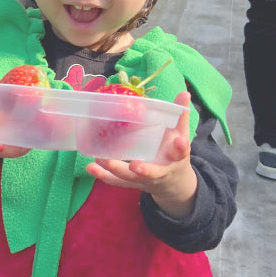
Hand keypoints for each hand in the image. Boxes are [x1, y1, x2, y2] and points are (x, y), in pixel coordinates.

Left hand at [85, 91, 197, 218]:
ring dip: (115, 170)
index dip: (180, 147)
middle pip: (151, 173)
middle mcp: (160, 172)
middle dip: (142, 170)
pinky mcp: (131, 182)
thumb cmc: (173, 153)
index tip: (179, 141)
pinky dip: (103, 175)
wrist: (172, 183)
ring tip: (101, 159)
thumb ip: (180, 116)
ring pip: (130, 178)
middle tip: (133, 164)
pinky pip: (116, 181)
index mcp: (175, 158)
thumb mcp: (180, 136)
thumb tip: (184, 93)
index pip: (180, 152)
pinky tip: (91, 167)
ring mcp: (144, 179)